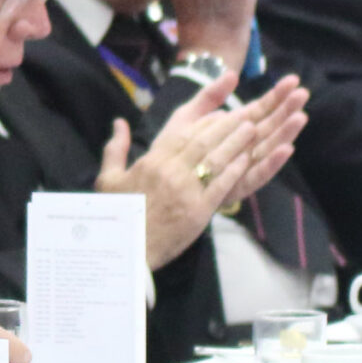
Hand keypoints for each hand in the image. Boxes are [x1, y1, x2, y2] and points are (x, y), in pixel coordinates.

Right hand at [97, 73, 308, 267]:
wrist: (125, 249)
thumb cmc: (116, 214)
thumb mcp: (108, 178)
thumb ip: (116, 148)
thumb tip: (119, 122)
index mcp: (151, 161)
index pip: (183, 134)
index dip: (205, 122)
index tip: (222, 113)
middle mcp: (171, 171)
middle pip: (203, 142)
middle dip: (227, 126)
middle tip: (246, 114)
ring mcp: (186, 190)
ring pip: (215, 159)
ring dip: (236, 143)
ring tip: (253, 129)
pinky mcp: (199, 210)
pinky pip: (220, 185)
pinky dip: (235, 170)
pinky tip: (247, 160)